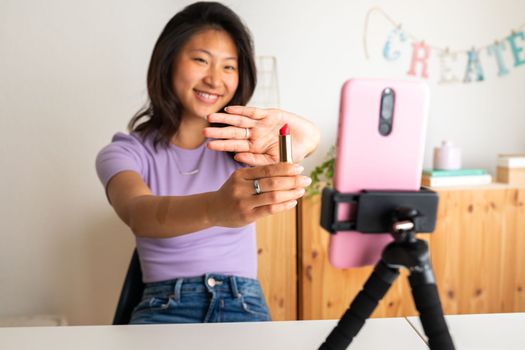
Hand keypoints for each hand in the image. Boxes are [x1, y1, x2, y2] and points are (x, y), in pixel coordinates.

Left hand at [204, 106, 319, 165]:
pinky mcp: (269, 114)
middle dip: (218, 132)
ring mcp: (261, 124)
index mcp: (255, 148)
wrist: (309, 141)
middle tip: (204, 132)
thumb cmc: (292, 154)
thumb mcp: (274, 162)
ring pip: (239, 121)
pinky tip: (228, 109)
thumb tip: (236, 157)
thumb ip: (256, 161)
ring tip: (210, 118)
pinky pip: (252, 112)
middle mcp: (255, 135)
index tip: (208, 145)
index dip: (222, 145)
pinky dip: (241, 110)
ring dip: (225, 119)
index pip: (234, 146)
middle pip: (233, 132)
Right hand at [207, 163, 311, 226]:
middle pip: (272, 182)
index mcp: (241, 174)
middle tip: (306, 180)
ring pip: (273, 196)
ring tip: (301, 190)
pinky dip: (284, 205)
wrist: (213, 209)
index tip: (299, 168)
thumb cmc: (233, 191)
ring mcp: (244, 202)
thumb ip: (259, 175)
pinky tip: (293, 202)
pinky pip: (270, 209)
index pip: (267, 169)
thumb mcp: (241, 179)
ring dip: (291, 193)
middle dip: (292, 180)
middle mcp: (241, 187)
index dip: (285, 168)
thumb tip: (287, 170)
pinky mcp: (247, 215)